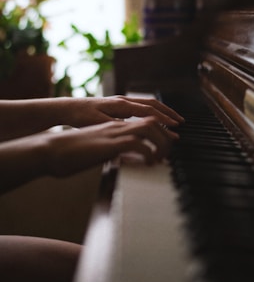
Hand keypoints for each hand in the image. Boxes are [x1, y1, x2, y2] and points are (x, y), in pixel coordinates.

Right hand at [45, 116, 178, 176]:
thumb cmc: (72, 152)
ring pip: (148, 127)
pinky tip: (150, 163)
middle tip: (173, 147)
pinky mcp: (109, 144)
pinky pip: (137, 143)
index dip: (160, 125)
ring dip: (161, 141)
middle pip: (151, 119)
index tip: (171, 137)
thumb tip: (124, 159)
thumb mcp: (97, 149)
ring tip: (163, 157)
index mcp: (114, 125)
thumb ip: (113, 150)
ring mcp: (113, 132)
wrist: (52, 151)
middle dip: (166, 132)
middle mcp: (116, 124)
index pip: (143, 118)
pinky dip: (149, 152)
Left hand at [69, 95, 183, 127]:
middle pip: (152, 104)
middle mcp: (124, 101)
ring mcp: (122, 102)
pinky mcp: (118, 105)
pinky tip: (154, 119)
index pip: (148, 110)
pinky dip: (153, 112)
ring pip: (147, 103)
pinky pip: (141, 106)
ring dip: (162, 111)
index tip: (175, 127)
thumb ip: (117, 125)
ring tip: (172, 119)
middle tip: (181, 122)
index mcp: (121, 105)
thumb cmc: (81, 117)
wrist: (68, 108)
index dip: (163, 119)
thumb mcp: (97, 123)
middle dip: (168, 112)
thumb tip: (135, 129)